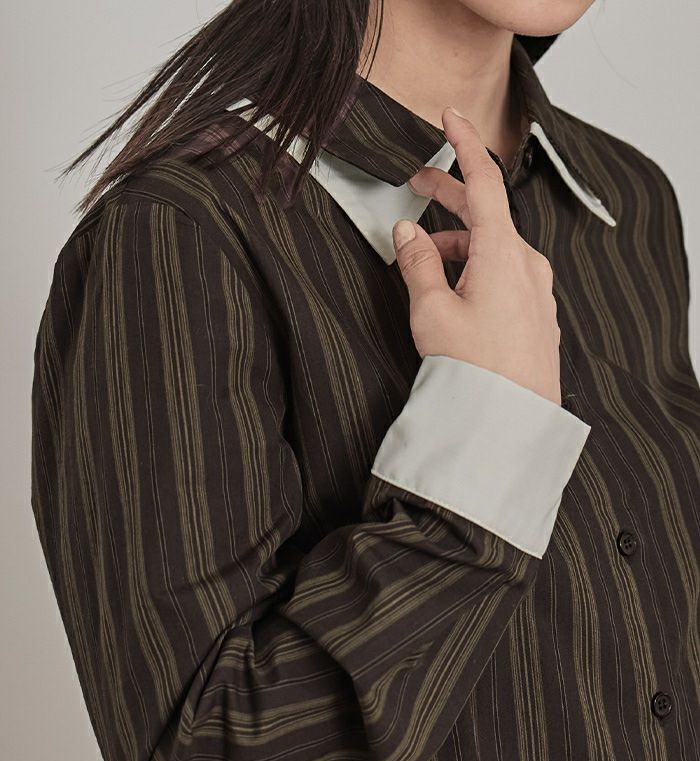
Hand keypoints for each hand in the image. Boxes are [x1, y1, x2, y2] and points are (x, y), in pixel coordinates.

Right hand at [392, 106, 560, 404]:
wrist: (509, 422)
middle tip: (417, 185)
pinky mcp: (536, 315)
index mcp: (502, 254)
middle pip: (486, 215)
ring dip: (457, 245)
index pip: (483, 182)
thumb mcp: (431, 311)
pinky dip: (476, 269)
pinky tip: (453, 291)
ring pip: (493, 249)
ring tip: (422, 263)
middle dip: (449, 197)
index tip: (450, 118)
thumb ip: (417, 264)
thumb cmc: (474, 370)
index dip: (464, 145)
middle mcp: (526, 265)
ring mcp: (536, 291)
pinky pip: (505, 276)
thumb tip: (407, 232)